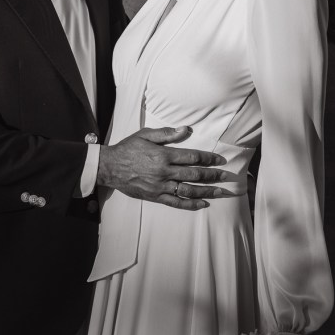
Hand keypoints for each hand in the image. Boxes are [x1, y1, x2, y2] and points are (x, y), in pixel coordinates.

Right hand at [96, 126, 229, 209]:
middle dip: (212, 175)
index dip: (208, 158)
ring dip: (206, 191)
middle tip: (225, 177)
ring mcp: (160, 186)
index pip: (192, 157)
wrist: (109, 167)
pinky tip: (202, 204)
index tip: (220, 160)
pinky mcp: (155, 196)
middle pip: (194, 174)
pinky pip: (176, 202)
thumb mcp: (145, 135)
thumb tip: (186, 129)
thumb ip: (167, 133)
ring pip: (188, 190)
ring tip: (220, 192)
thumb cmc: (128, 148)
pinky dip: (190, 204)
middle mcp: (164, 172)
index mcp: (163, 155)